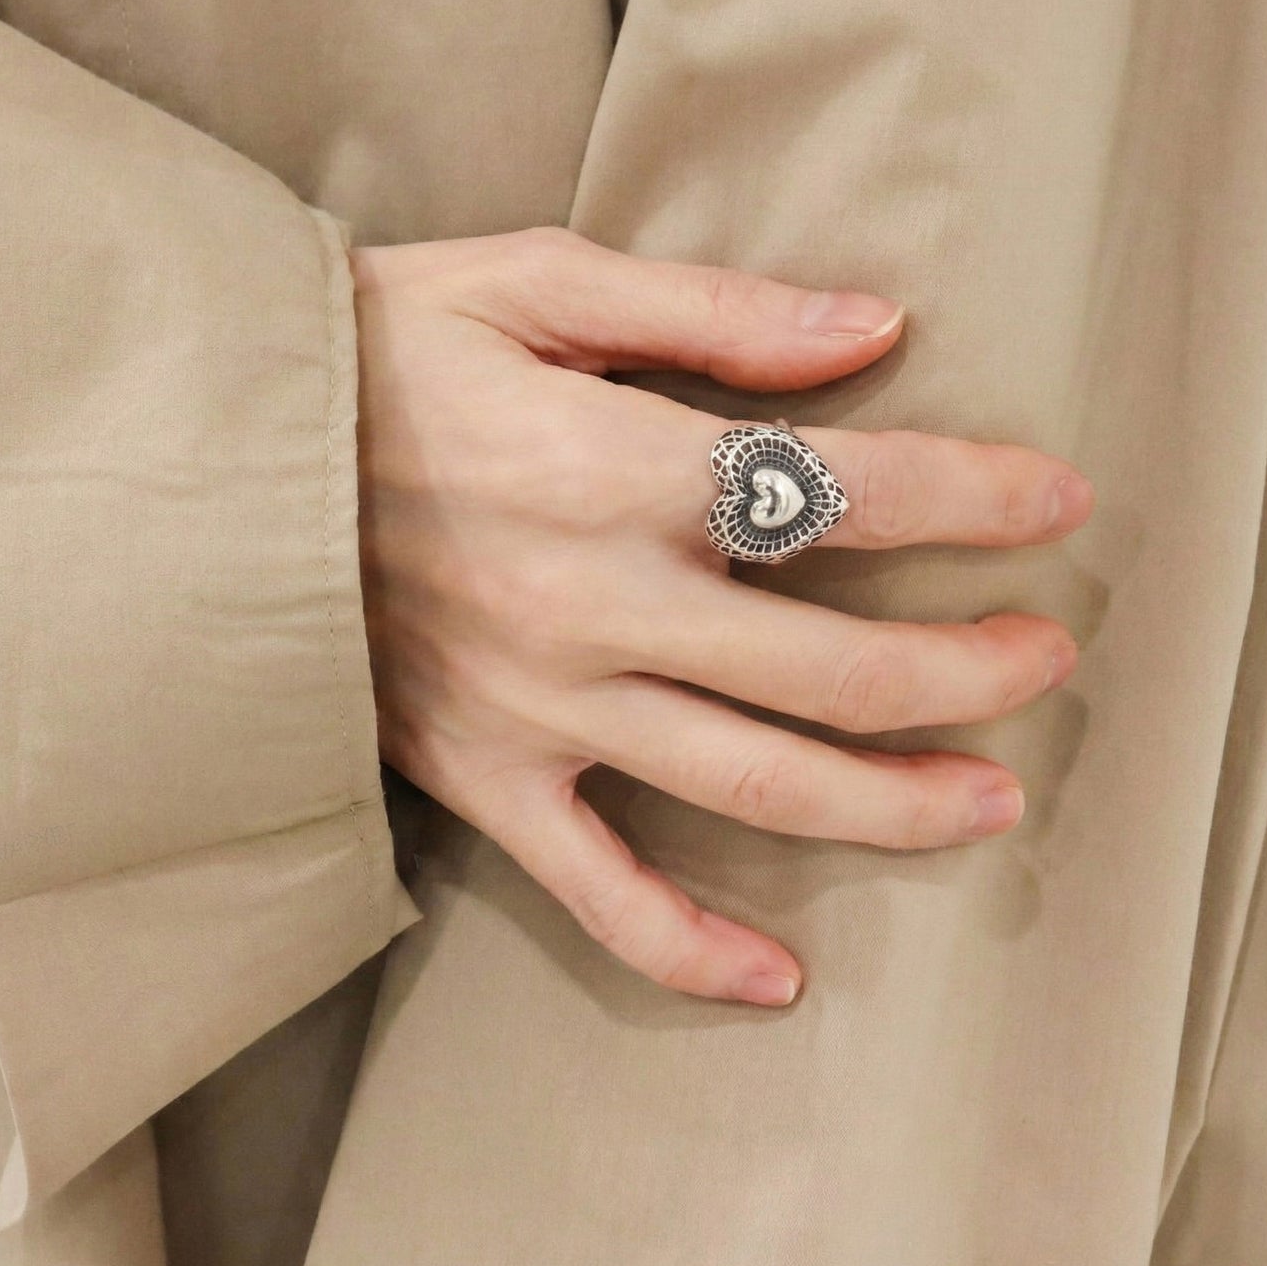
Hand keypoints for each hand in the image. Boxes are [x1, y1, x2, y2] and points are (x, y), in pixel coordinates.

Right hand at [352, 228, 1091, 1006]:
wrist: (213, 460)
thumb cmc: (370, 355)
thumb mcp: (532, 287)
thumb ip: (709, 314)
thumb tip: (872, 327)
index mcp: (615, 470)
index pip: (844, 495)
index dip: (973, 497)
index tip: (1053, 502)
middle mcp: (593, 606)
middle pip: (829, 666)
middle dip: (966, 667)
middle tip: (1042, 657)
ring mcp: (537, 709)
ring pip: (748, 785)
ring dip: (890, 803)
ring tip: (988, 803)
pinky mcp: (480, 775)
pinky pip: (592, 890)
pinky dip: (685, 947)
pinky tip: (775, 978)